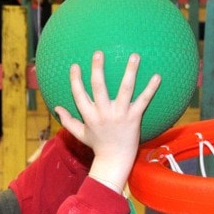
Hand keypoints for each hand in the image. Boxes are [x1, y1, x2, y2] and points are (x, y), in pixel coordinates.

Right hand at [57, 51, 160, 192]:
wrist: (115, 160)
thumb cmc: (98, 145)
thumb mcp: (80, 134)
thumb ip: (68, 120)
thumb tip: (56, 108)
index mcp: (89, 116)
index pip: (79, 95)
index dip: (76, 80)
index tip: (75, 65)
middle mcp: (104, 113)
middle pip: (99, 87)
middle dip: (98, 69)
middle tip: (99, 53)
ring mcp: (120, 115)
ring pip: (125, 90)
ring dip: (130, 72)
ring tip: (134, 56)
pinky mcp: (134, 118)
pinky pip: (143, 101)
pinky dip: (150, 89)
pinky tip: (157, 76)